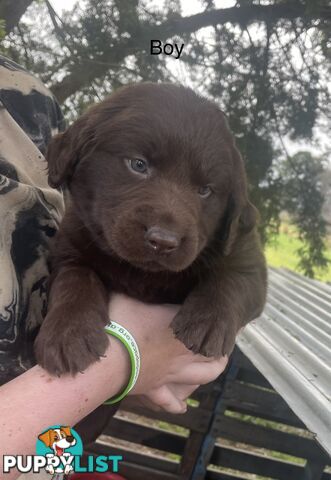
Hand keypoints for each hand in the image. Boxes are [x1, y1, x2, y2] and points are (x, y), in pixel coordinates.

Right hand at [108, 294, 227, 412]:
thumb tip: (139, 277)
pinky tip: (182, 408)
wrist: (108, 357)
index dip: (213, 314)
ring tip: (218, 365)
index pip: (203, 318)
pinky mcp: (155, 388)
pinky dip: (176, 404)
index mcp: (179, 323)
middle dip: (221, 346)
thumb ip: (137, 287)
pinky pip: (169, 400)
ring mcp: (171, 372)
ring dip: (212, 370)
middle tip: (224, 339)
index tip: (219, 308)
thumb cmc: (119, 320)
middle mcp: (182, 350)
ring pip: (201, 375)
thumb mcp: (128, 293)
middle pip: (212, 351)